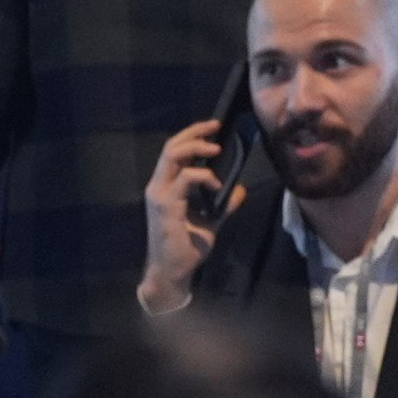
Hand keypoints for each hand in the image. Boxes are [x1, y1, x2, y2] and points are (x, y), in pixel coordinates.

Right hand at [139, 118, 231, 313]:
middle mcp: (158, 186)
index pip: (173, 152)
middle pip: (170, 148)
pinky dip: (203, 176)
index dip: (191, 136)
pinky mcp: (166, 205)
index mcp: (165, 187)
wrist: (172, 270)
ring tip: (216, 149)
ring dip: (196, 148)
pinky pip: (185, 180)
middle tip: (215, 127)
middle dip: (193, 134)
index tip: (213, 128)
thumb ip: (223, 204)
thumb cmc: (186, 247)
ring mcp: (159, 195)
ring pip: (172, 157)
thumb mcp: (211, 222)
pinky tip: (217, 183)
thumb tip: (240, 188)